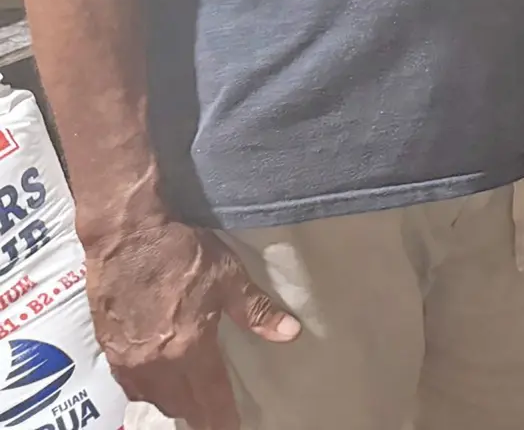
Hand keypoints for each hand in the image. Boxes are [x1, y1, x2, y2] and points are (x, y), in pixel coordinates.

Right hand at [86, 219, 298, 429]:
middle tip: (214, 419)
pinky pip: (130, 384)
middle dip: (199, 415)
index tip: (232, 428)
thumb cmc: (182, 253)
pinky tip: (155, 388)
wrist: (126, 236)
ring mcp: (129, 358)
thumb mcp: (228, 277)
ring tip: (190, 405)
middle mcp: (156, 362)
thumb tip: (290, 333)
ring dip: (173, 405)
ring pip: (153, 398)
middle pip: (180, 403)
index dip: (223, 416)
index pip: (210, 395)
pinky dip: (146, 392)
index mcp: (188, 347)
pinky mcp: (109, 347)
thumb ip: (256, 311)